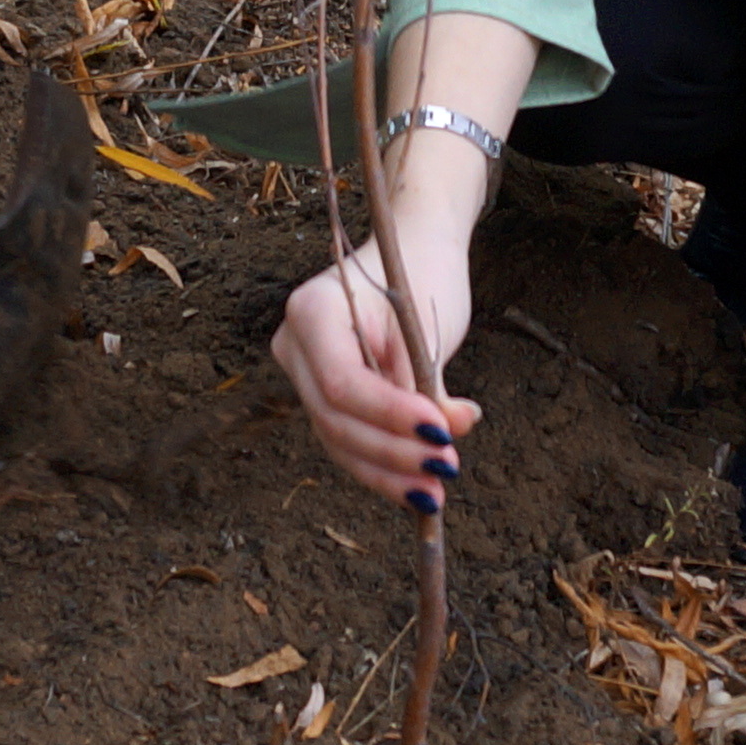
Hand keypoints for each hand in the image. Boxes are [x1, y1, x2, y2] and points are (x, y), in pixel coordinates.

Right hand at [273, 234, 477, 506]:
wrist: (413, 249)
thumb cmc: (423, 273)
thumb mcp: (429, 324)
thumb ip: (430, 384)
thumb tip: (450, 432)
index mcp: (312, 311)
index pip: (342, 382)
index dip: (388, 416)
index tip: (439, 433)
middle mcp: (295, 345)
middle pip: (335, 418)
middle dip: (392, 452)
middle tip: (446, 468)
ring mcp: (303, 373)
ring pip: (337, 440)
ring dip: (388, 471)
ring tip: (435, 494)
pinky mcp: (323, 396)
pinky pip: (347, 439)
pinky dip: (383, 465)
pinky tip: (418, 488)